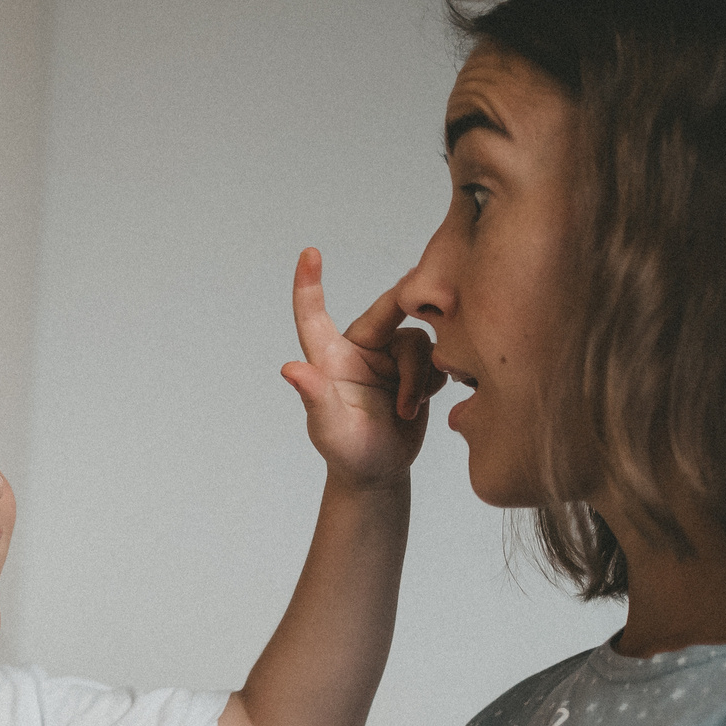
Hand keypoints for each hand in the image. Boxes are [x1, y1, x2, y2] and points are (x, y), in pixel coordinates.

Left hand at [278, 247, 441, 484]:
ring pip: (418, 338)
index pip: (314, 317)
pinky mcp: (415, 369)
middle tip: (431, 302)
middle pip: (387, 310)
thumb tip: (290, 370)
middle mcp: (360, 349)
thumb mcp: (329, 428)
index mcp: (331, 359)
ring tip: (407, 410)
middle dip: (408, 309)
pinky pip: (436, 355)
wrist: (380, 472)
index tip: (309, 253)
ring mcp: (390, 357)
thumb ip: (315, 397)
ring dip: (419, 375)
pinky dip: (434, 379)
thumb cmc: (348, 453)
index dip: (308, 284)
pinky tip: (423, 404)